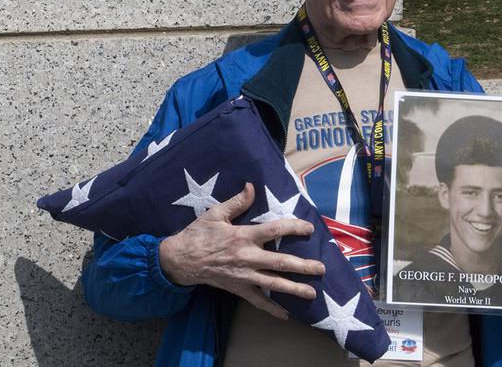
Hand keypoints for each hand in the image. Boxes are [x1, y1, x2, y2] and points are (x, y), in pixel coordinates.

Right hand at [159, 183, 324, 319]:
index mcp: (243, 236)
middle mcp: (247, 257)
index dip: (293, 228)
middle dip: (303, 266)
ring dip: (294, 289)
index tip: (308, 229)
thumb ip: (237, 202)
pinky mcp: (237, 288)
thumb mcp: (216, 214)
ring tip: (312, 293)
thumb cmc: (198, 234)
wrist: (180, 259)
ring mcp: (244, 275)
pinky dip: (271, 309)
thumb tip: (252, 187)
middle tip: (321, 268)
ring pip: (274, 284)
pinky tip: (285, 315)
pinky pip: (257, 301)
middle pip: (281, 262)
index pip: (274, 230)